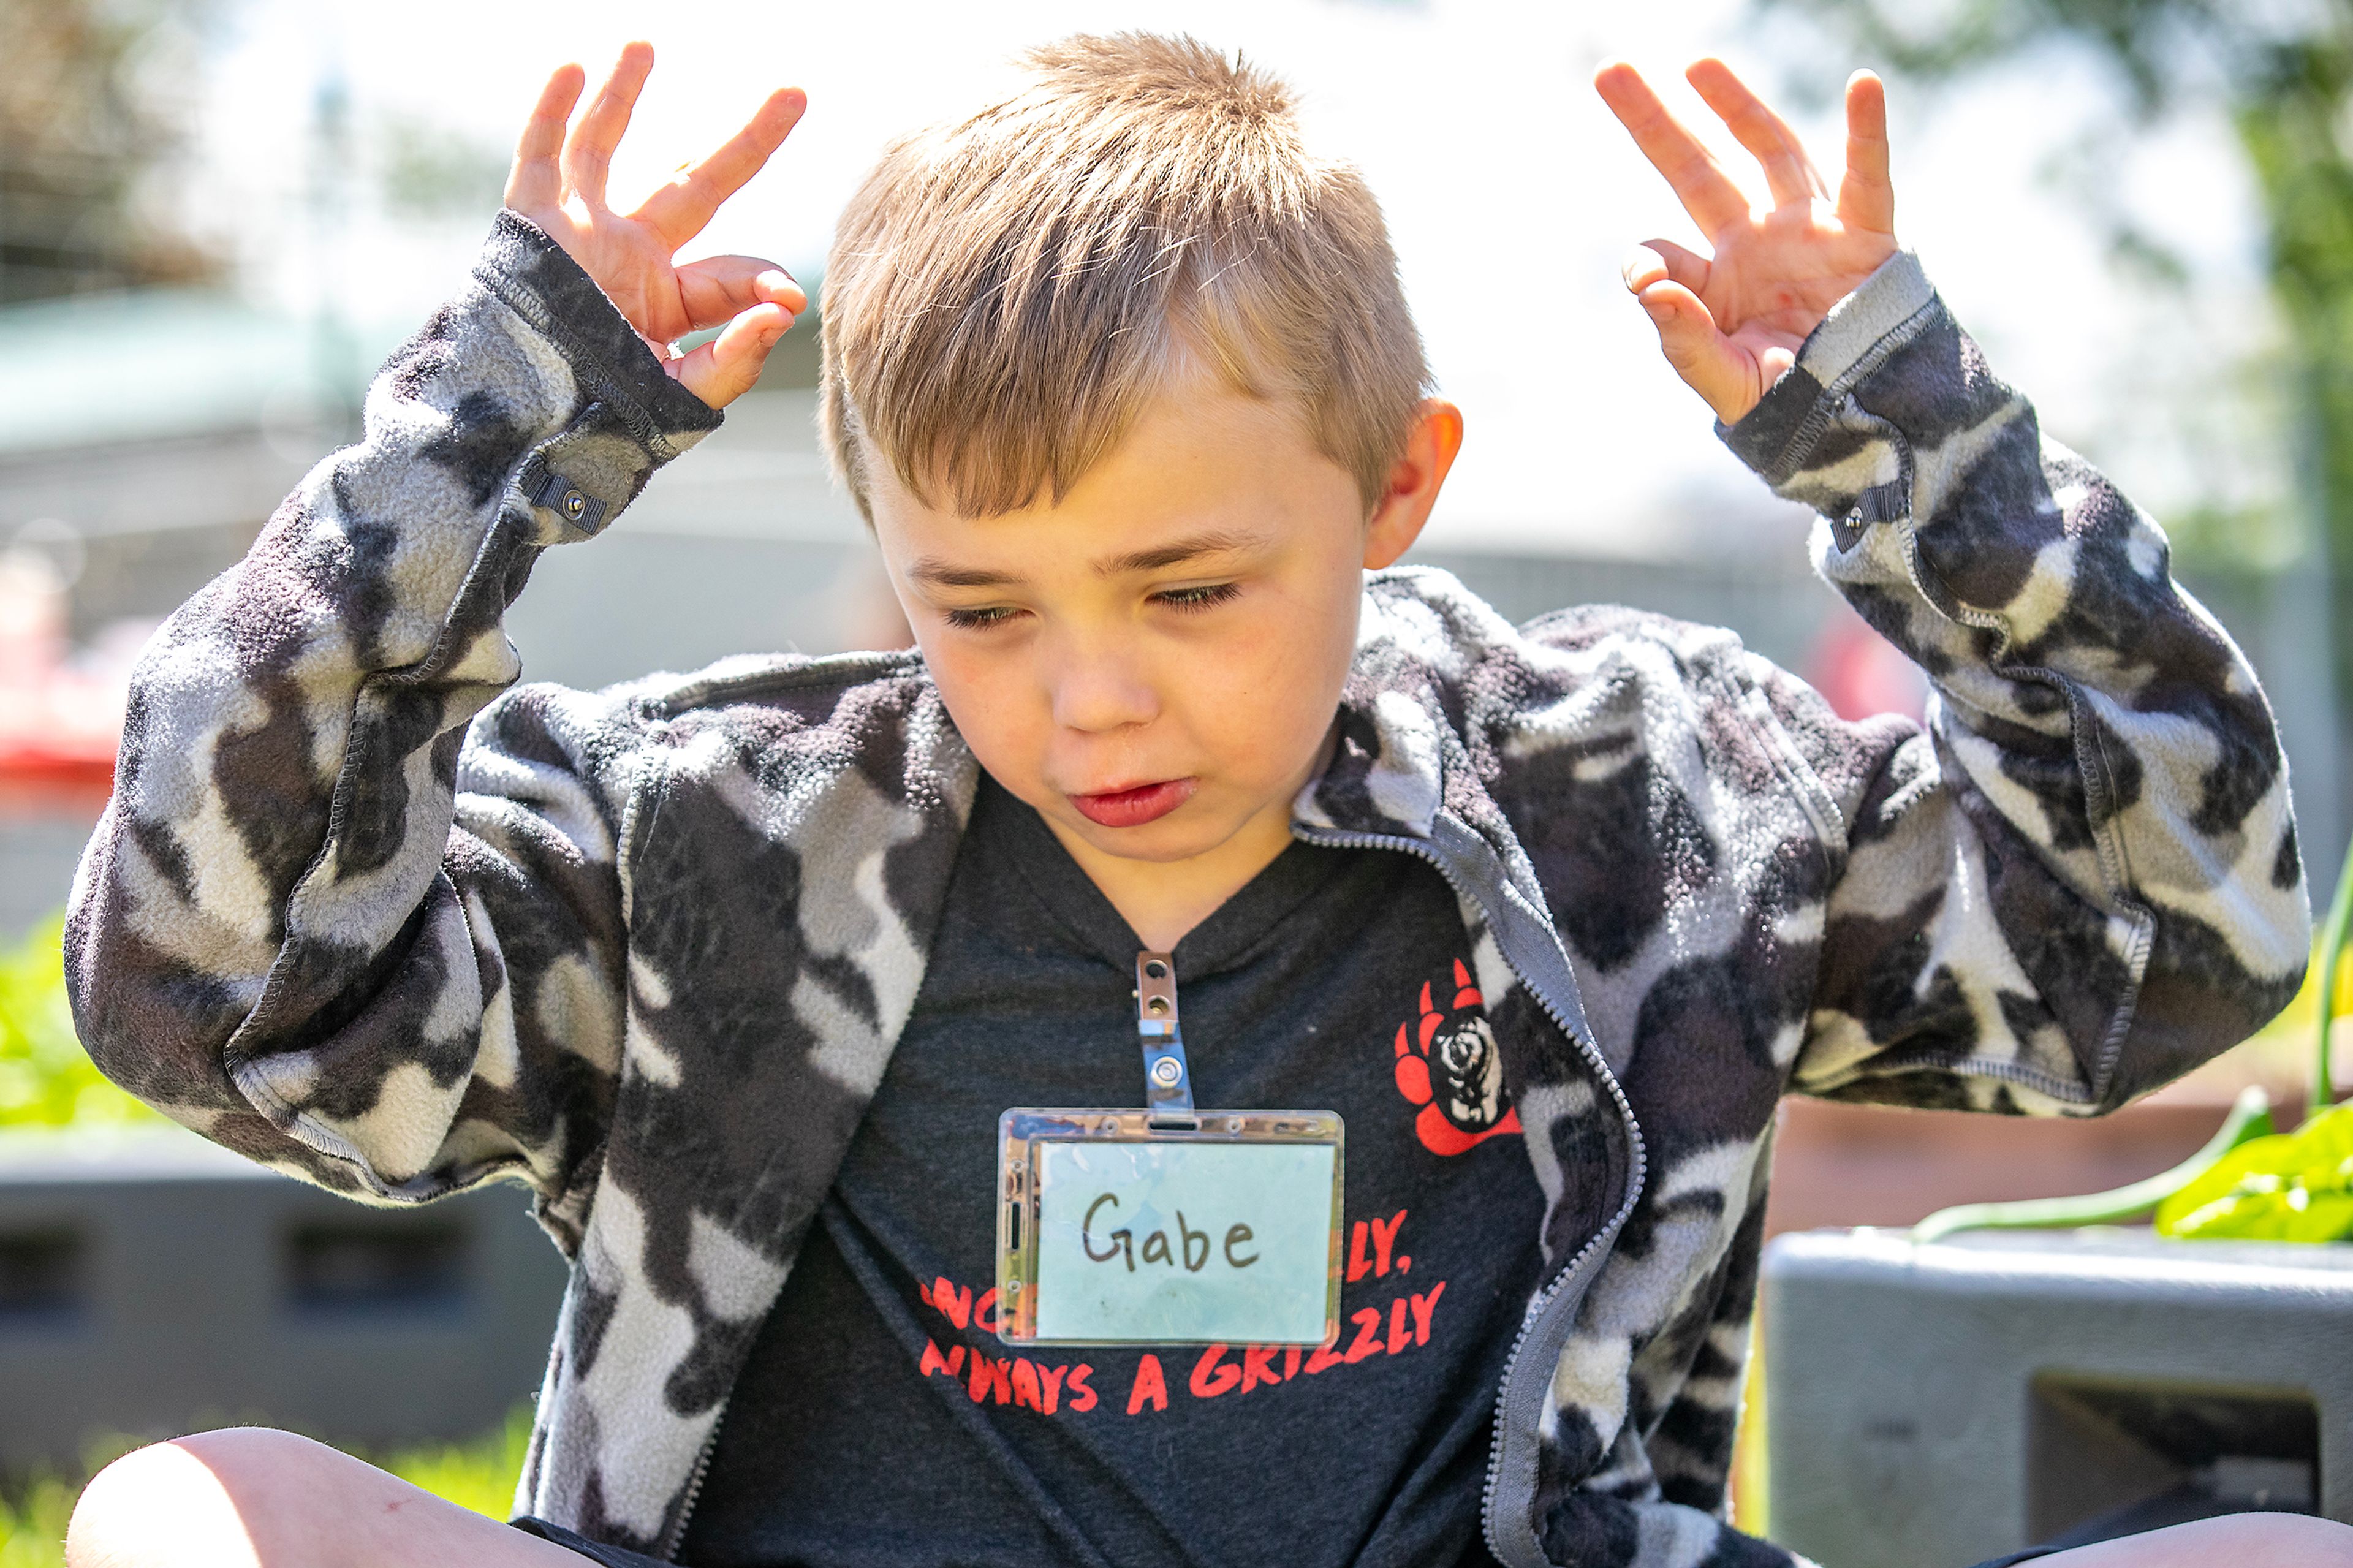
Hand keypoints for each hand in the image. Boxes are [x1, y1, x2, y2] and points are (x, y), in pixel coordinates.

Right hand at [504, 43, 807, 408]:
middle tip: (795, 93)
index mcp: (668, 301)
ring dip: (624, 96)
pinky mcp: (530, 227)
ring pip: (605, 149)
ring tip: (645, 44)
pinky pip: (539, 156)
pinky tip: (573, 67)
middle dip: (746, 142)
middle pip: (697, 183)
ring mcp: (579, 235)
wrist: (521, 432)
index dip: (763, 282)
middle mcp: (629, 257)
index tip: (789, 299)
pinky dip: (552, 112)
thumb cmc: (599, 421)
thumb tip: (786, 304)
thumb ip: (735, 359)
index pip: (731, 274)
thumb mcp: (680, 397)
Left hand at [1594, 59, 1897, 424]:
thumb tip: (1646, 283)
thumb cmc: (1789, 403)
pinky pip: (1868, 177)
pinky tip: (1863, 85)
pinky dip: (1868, 132)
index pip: (1663, 249)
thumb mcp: (1723, 379)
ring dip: (1737, 107)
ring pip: (1771, 152)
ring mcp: (1810, 230)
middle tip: (1613, 72)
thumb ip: (1681, 337)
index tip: (1649, 282)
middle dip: (1658, 121)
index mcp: (1715, 280)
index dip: (1649, 260)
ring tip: (1698, 67)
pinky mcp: (1865, 237)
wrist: (1860, 421)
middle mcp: (1757, 240)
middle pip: (1698, 168)